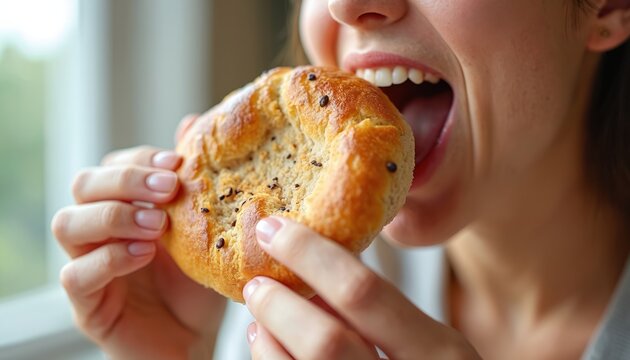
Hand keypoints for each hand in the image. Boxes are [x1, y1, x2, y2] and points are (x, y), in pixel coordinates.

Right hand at [52, 137, 224, 358]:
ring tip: (157, 225)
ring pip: (68, 223)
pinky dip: (110, 259)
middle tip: (167, 189)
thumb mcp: (204, 230)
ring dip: (114, 216)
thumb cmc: (197, 283)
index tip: (176, 163)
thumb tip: (192, 122)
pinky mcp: (86, 304)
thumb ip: (193, 182)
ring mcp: (87, 265)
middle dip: (125, 181)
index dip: (140, 160)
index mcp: (125, 207)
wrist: (195, 340)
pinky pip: (76, 274)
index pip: (113, 166)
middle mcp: (100, 231)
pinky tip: (144, 254)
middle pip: (83, 185)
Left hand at [242, 217, 480, 359]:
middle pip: (325, 343)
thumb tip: (316, 270)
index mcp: (440, 353)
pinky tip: (268, 349)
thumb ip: (386, 315)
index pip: (363, 293)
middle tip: (257, 283)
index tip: (275, 229)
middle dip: (280, 306)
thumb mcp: (432, 347)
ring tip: (259, 319)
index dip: (310, 256)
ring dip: (270, 341)